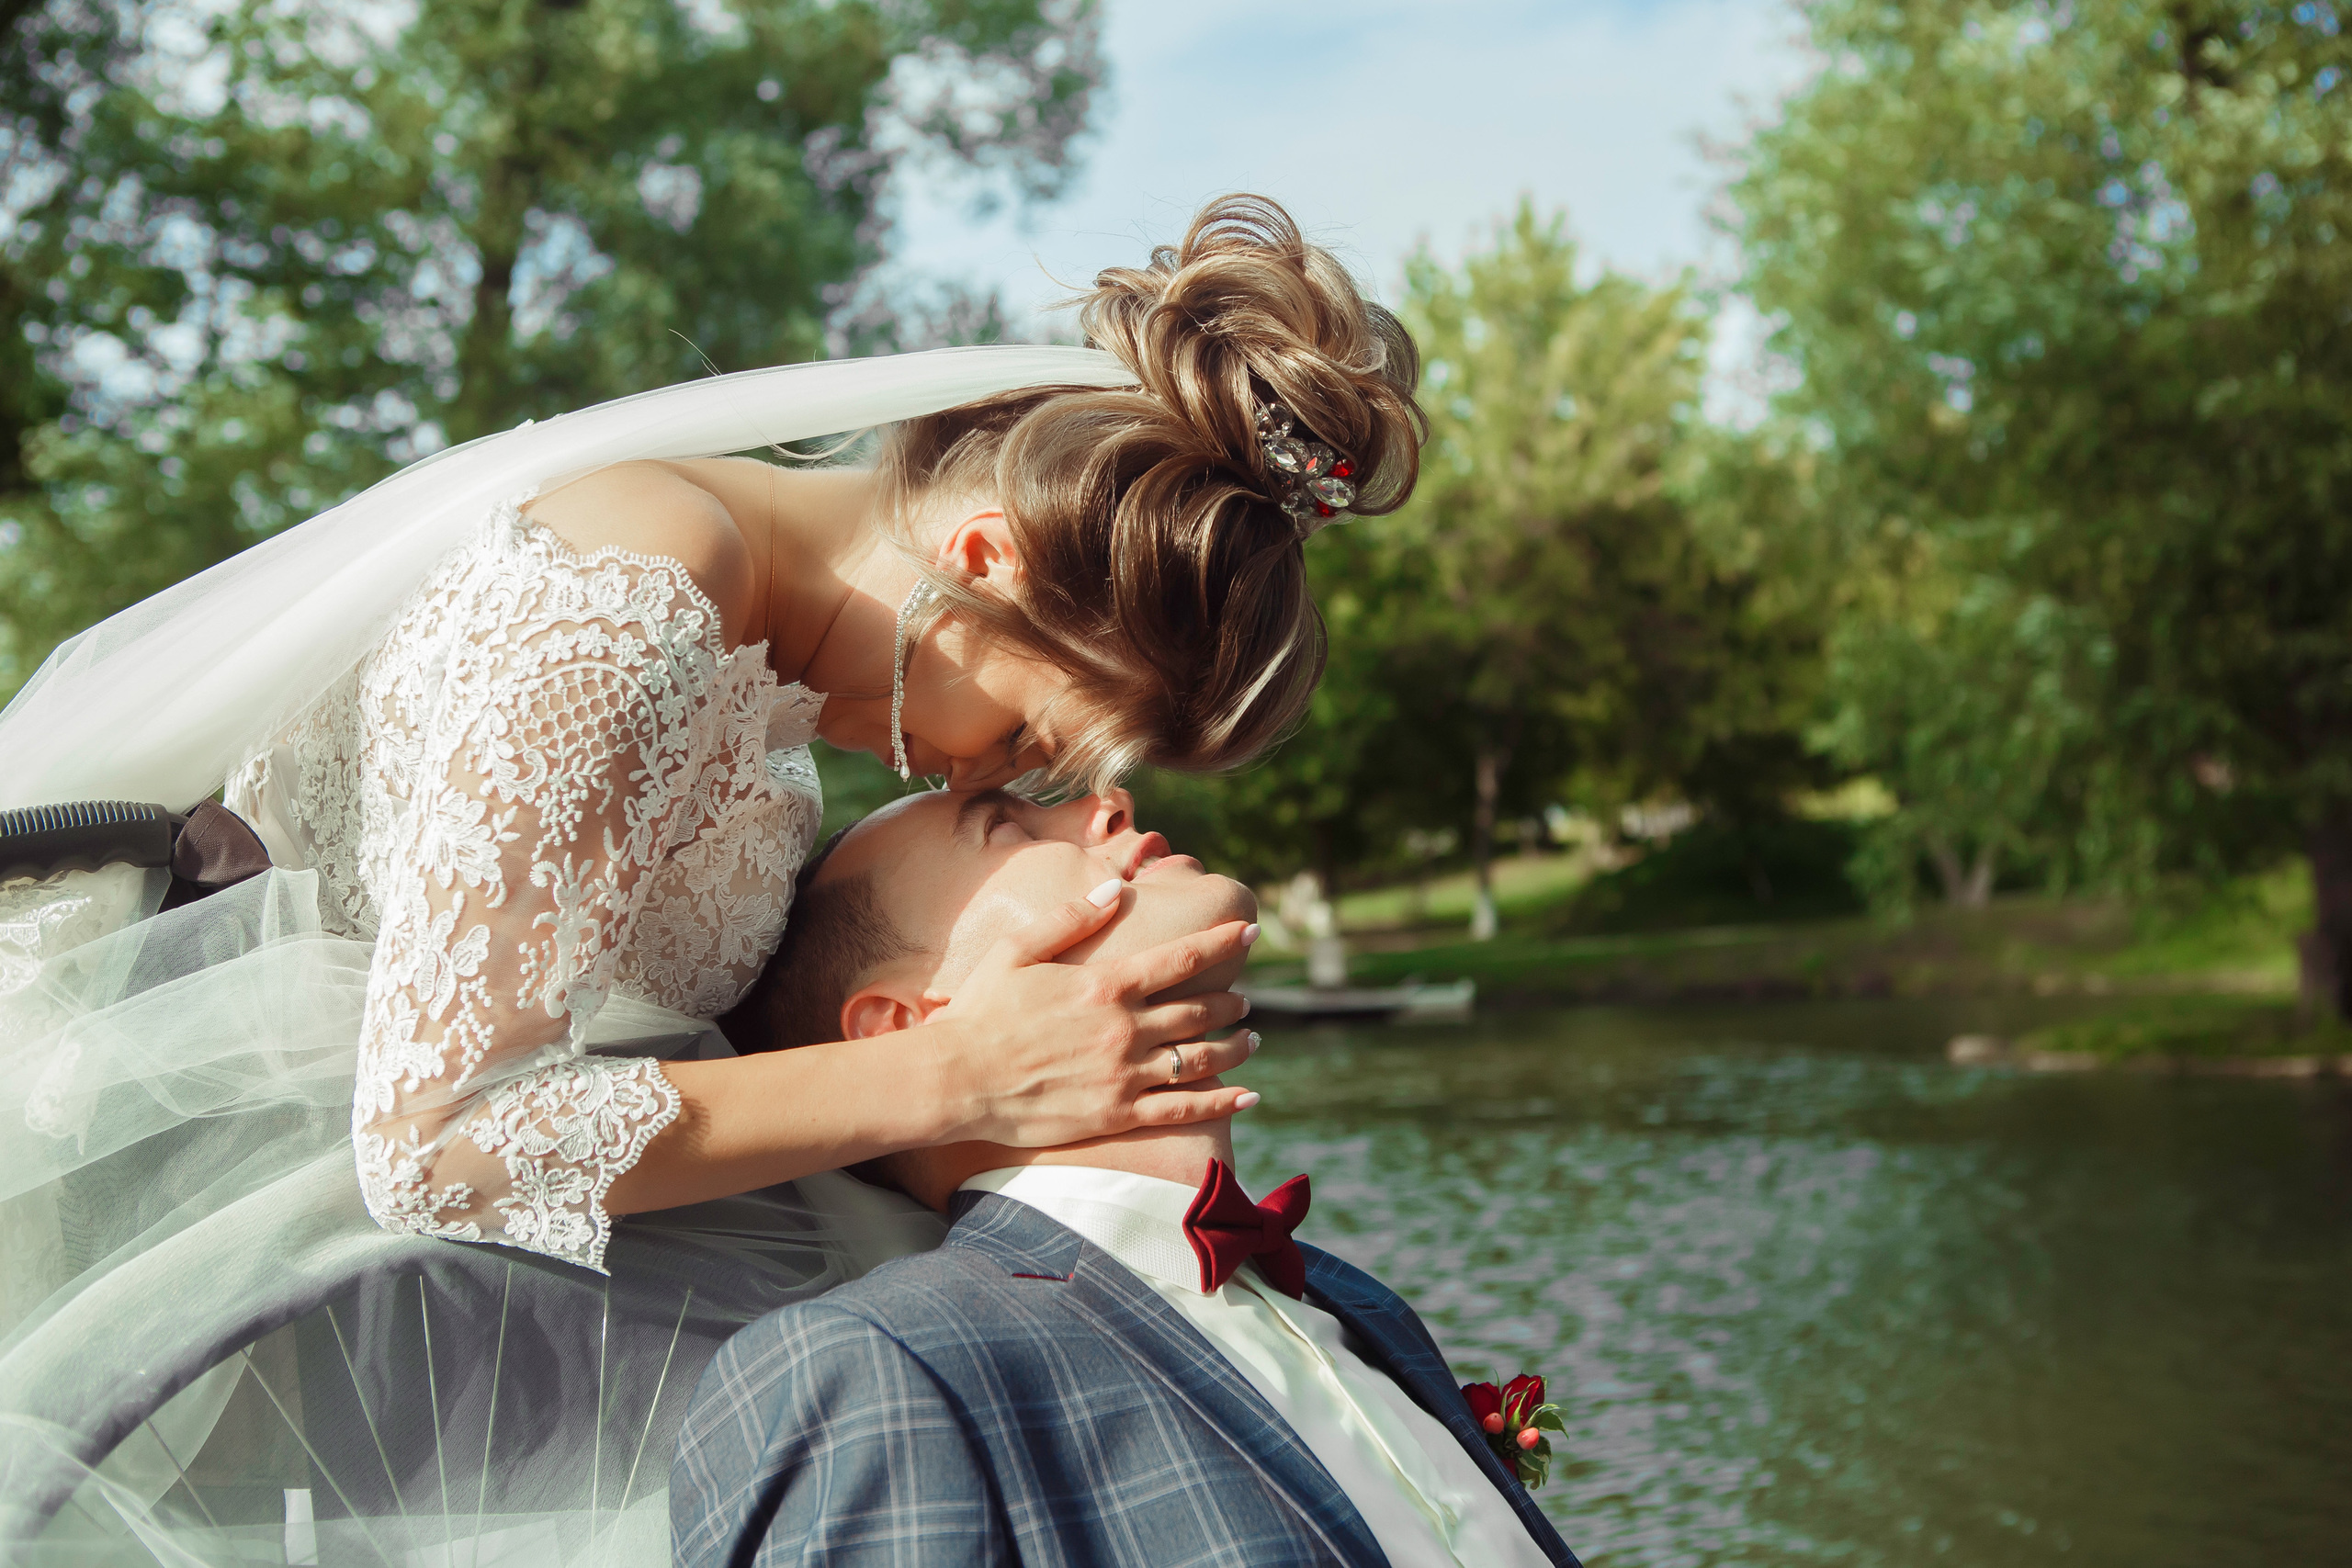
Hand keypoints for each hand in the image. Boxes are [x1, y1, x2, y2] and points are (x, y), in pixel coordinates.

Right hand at [924, 883, 1260, 1145]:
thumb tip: (1115, 891)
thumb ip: (1069, 919)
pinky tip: (1247, 1094)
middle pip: (1199, 1010)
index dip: (1222, 943)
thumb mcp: (1016, 950)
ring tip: (1252, 1039)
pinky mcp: (1117, 1114)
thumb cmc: (980, 1012)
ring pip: (1199, 1059)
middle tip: (1246, 998)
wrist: (956, 1079)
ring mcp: (1124, 1074)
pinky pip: (1183, 1109)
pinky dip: (1221, 1102)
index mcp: (1105, 984)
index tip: (1251, 932)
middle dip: (1230, 1001)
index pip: (1181, 959)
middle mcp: (1124, 1028)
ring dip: (1234, 1047)